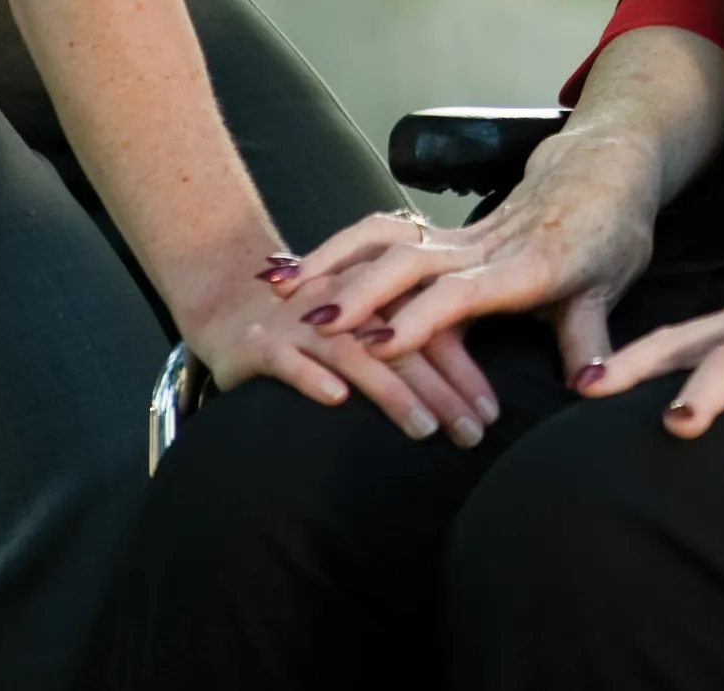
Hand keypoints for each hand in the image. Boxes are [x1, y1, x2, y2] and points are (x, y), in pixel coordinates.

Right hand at [177, 246, 503, 448]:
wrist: (231, 299)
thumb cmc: (318, 320)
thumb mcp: (368, 321)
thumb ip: (415, 342)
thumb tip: (475, 394)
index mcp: (378, 289)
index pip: (432, 329)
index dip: (464, 370)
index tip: (492, 414)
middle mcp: (345, 300)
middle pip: (402, 343)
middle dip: (441, 391)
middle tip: (473, 434)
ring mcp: (301, 320)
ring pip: (353, 352)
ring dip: (391, 391)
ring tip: (423, 429)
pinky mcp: (260, 342)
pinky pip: (287, 359)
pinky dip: (312, 377)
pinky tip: (337, 402)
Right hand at [284, 128, 669, 391]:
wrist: (606, 167)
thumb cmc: (608, 236)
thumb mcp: (605, 290)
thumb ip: (588, 339)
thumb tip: (588, 387)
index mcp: (523, 265)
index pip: (462, 292)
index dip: (419, 320)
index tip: (377, 346)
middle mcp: (481, 245)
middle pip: (409, 261)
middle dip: (359, 291)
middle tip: (316, 324)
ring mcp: (458, 234)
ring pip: (385, 238)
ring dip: (333, 260)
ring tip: (282, 289)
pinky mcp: (445, 231)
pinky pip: (382, 232)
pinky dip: (337, 249)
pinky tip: (296, 274)